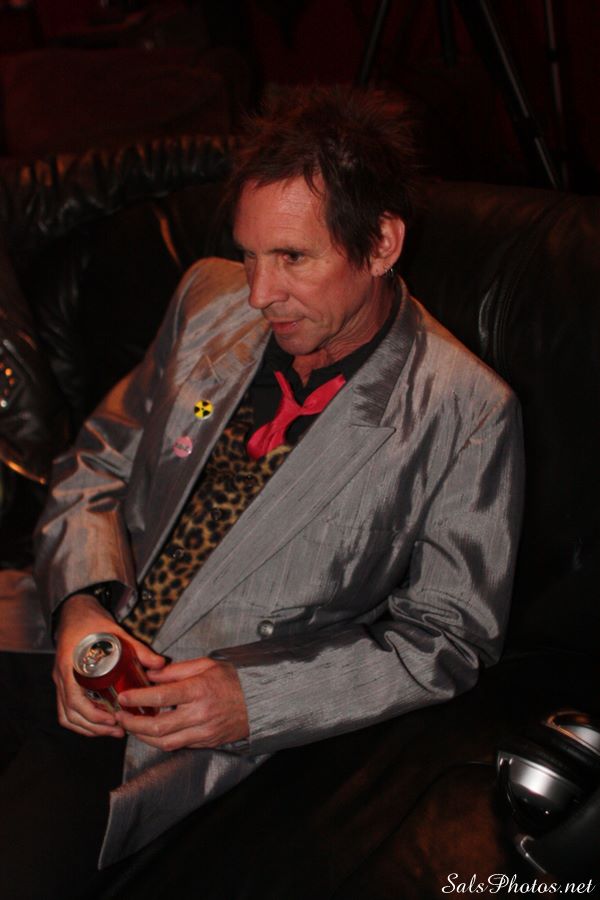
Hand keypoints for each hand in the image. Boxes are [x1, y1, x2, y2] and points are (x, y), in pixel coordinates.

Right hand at [53, 593, 164, 738]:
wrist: (75, 612)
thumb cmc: (92, 622)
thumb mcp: (116, 632)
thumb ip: (138, 649)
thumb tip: (161, 664)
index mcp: (71, 666)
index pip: (75, 701)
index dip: (93, 716)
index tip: (114, 719)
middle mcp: (62, 677)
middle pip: (70, 714)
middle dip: (95, 727)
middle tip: (119, 730)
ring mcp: (61, 681)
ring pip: (67, 715)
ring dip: (89, 727)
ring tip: (113, 730)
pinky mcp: (65, 683)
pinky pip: (66, 709)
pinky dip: (82, 720)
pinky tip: (101, 722)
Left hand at [115, 657, 248, 750]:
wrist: (261, 700)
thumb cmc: (234, 679)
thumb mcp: (207, 664)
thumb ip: (176, 670)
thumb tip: (151, 674)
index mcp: (199, 690)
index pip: (161, 697)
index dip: (138, 698)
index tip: (123, 697)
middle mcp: (200, 714)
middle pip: (158, 726)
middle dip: (133, 724)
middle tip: (120, 717)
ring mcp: (203, 731)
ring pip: (165, 742)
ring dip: (143, 737)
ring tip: (131, 727)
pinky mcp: (206, 742)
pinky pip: (178, 745)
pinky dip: (161, 741)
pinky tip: (152, 733)